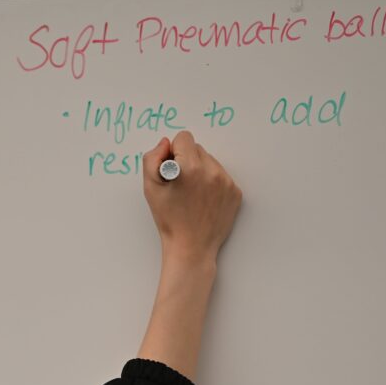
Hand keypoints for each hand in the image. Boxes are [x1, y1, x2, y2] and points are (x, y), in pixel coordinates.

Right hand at [143, 131, 241, 264]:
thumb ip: (152, 159)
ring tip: (192, 194)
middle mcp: (212, 171)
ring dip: (200, 171)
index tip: (171, 169)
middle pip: (197, 148)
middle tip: (180, 184)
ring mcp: (227, 182)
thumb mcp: (150, 188)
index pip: (184, 138)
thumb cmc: (169, 219)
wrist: (191, 247)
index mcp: (190, 167)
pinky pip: (221, 176)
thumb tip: (165, 143)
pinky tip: (203, 200)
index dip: (173, 152)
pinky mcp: (235, 192)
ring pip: (210, 161)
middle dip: (187, 161)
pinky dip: (212, 183)